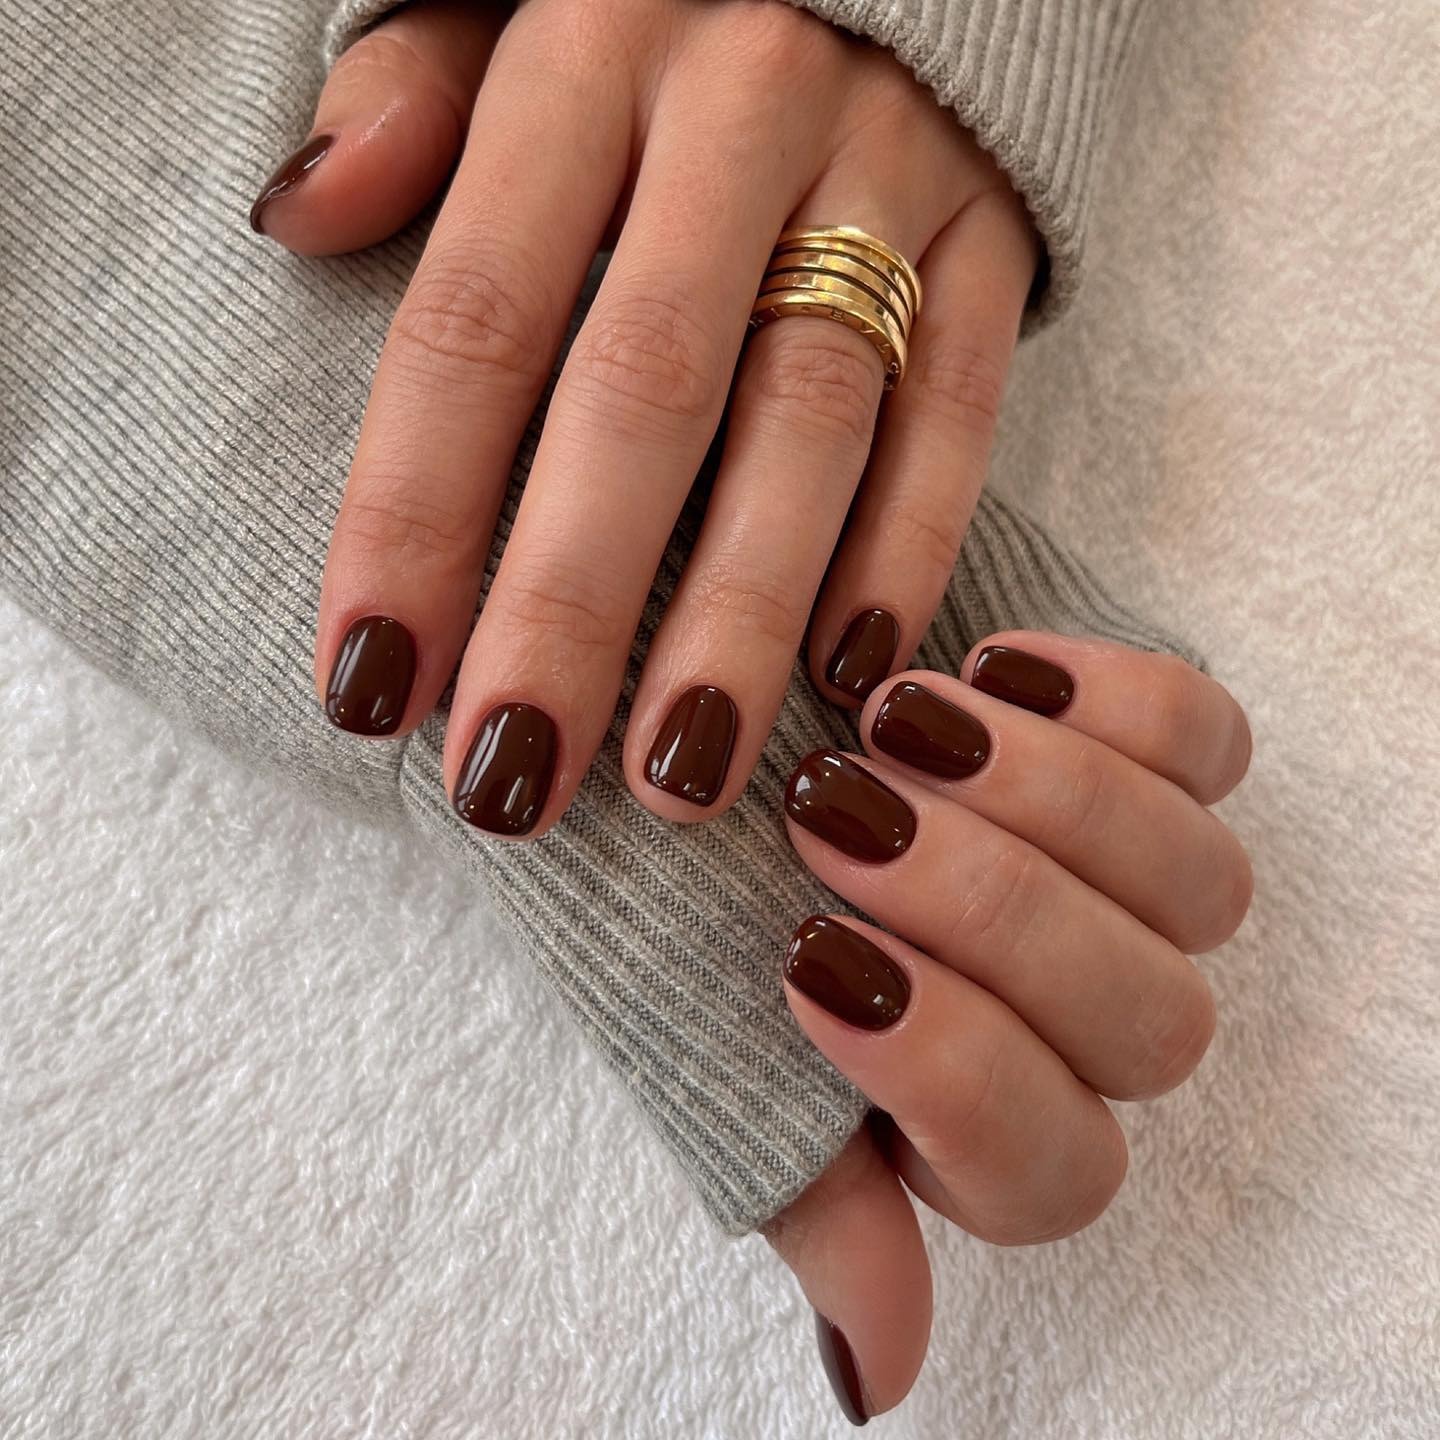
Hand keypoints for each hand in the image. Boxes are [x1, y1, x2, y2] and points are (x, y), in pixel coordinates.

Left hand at [251, 0, 1037, 836]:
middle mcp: (739, 113)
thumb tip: (305, 218)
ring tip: (677, 782)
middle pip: (643, 395)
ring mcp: (889, 175)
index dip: (414, 516)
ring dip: (741, 620)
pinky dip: (911, 548)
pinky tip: (851, 677)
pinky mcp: (995, 238)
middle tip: (513, 782)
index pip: (475, 319)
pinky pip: (960, 411)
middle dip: (571, 608)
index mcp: (586, 50)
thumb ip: (410, 93)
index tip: (371, 686)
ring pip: (812, 424)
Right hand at [761, 635, 1253, 1422]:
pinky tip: (987, 667)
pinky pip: (1207, 740)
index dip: (944, 1071)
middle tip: (836, 809)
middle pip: (1143, 1024)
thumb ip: (813, 1201)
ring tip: (899, 718)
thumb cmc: (705, 913)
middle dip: (991, 914)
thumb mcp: (721, 1056)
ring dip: (1052, 800)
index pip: (1047, 1166)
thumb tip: (876, 1380)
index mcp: (999, 1132)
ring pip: (1202, 886)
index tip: (803, 956)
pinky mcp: (1152, 755)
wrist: (712, 750)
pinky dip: (1116, 701)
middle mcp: (1092, 1025)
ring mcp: (1138, 886)